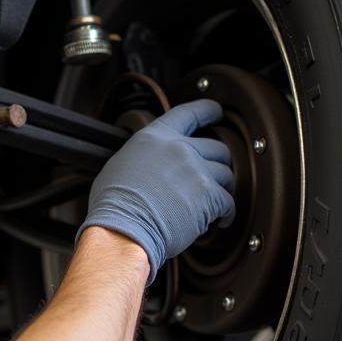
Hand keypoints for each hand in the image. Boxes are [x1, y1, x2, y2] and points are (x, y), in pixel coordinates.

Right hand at [76, 98, 235, 283]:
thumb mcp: (117, 168)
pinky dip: (225, 213)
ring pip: (225, 175)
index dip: (206, 111)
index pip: (188, 114)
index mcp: (155, 139)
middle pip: (216, 147)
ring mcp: (196, 172)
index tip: (216, 111)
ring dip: (222, 189)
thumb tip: (142, 169)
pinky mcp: (209, 197)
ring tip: (215, 203)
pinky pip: (228, 202)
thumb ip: (138, 159)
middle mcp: (179, 150)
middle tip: (214, 175)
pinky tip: (219, 220)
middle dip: (218, 162)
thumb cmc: (113, 206)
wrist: (123, 229)